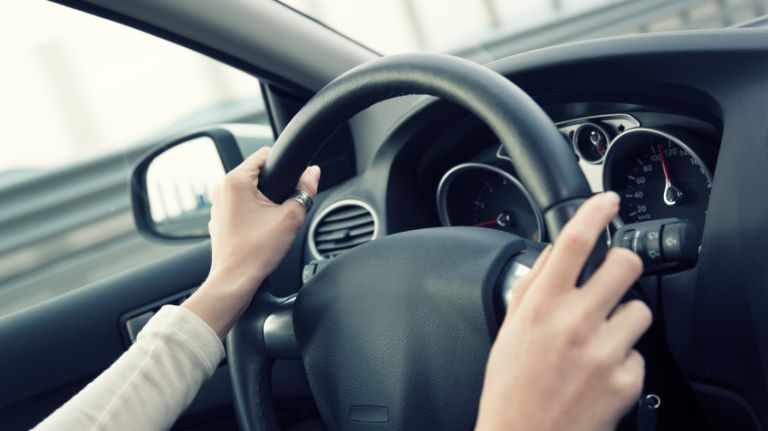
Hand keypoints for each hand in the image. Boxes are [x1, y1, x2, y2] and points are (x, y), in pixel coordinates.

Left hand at [183, 147, 320, 337]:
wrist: (234, 280)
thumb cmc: (256, 252)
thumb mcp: (290, 218)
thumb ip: (305, 190)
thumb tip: (313, 172)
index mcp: (236, 180)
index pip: (265, 154)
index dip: (284, 165)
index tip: (294, 181)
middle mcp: (222, 187)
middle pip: (257, 172)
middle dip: (275, 185)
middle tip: (284, 207)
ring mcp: (217, 203)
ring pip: (249, 189)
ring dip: (264, 198)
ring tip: (272, 220)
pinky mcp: (219, 217)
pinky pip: (240, 204)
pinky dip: (253, 211)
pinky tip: (261, 229)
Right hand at [475, 192, 650, 430]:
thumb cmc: (511, 386)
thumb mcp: (509, 327)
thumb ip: (531, 285)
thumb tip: (552, 254)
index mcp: (542, 306)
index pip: (573, 242)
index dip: (594, 212)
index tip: (606, 201)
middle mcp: (575, 323)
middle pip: (624, 263)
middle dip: (621, 263)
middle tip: (611, 276)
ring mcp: (604, 351)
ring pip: (640, 307)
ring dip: (623, 316)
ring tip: (599, 337)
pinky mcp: (626, 379)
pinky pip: (639, 351)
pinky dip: (623, 357)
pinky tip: (599, 370)